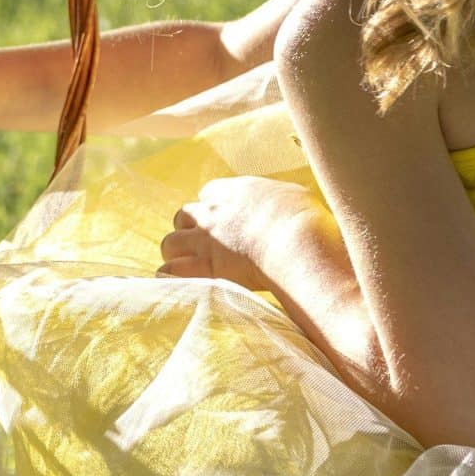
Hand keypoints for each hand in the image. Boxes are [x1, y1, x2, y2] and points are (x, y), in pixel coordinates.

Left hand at [159, 176, 330, 291]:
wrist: (297, 241)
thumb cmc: (304, 219)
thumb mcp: (295, 195)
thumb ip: (281, 198)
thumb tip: (288, 203)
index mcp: (235, 191)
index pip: (208, 192)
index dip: (213, 207)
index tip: (224, 221)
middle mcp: (213, 211)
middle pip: (183, 216)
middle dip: (189, 230)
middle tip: (204, 247)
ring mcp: (205, 239)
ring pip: (170, 242)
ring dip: (177, 254)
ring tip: (192, 267)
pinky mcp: (204, 266)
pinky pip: (169, 270)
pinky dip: (171, 277)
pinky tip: (180, 284)